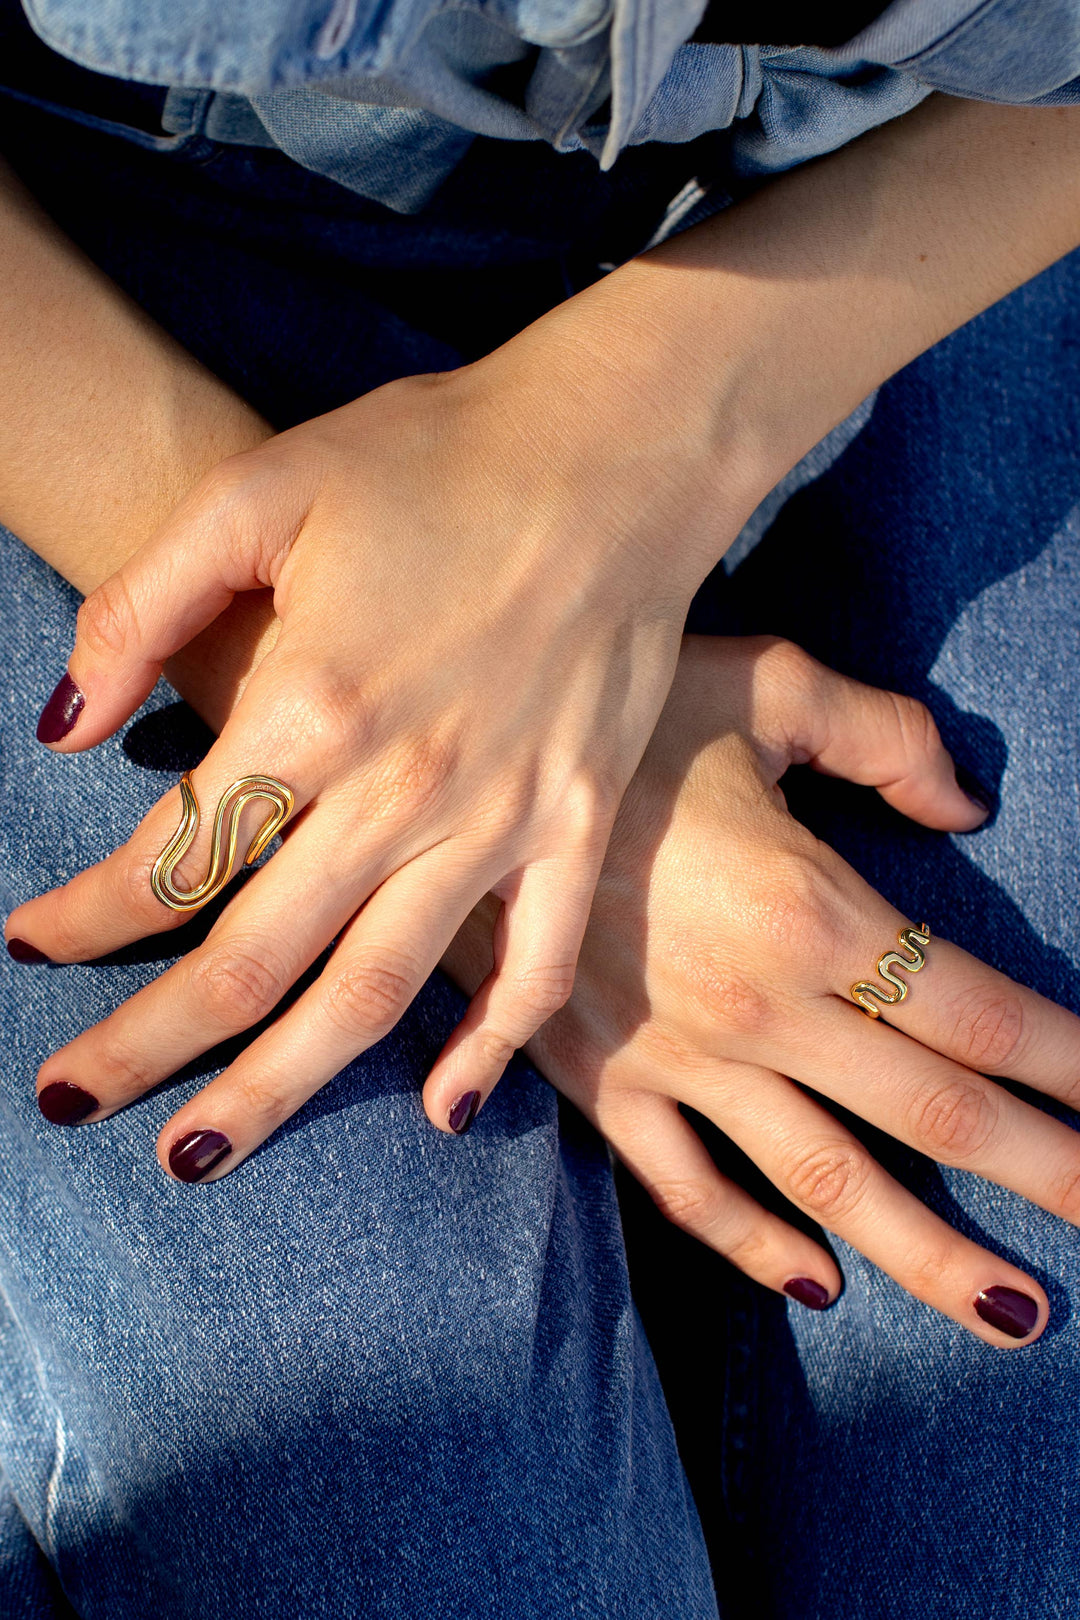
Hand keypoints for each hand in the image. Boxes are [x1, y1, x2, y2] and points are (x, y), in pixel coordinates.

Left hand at [7, 322, 745, 1175]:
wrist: (612, 452)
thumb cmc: (432, 458)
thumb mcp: (257, 492)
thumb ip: (140, 611)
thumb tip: (56, 725)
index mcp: (312, 706)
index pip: (171, 859)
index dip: (82, 918)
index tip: (27, 949)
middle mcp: (401, 789)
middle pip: (249, 958)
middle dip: (145, 1045)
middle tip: (70, 1102)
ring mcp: (499, 820)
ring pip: (372, 991)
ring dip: (279, 1086)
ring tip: (201, 1156)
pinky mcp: (577, 827)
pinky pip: (534, 966)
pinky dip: (492, 1048)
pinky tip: (441, 1111)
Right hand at [446, 637, 1079, 1346]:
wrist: (446, 767)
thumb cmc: (616, 709)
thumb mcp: (766, 685)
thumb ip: (888, 738)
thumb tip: (968, 807)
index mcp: (813, 908)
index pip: (980, 1013)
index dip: (1068, 1066)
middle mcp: (759, 1005)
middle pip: (934, 1114)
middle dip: (1044, 1174)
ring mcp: (676, 1057)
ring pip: (825, 1180)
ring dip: (927, 1253)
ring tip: (1016, 1312)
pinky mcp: (601, 1082)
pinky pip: (685, 1187)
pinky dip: (752, 1242)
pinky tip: (816, 1283)